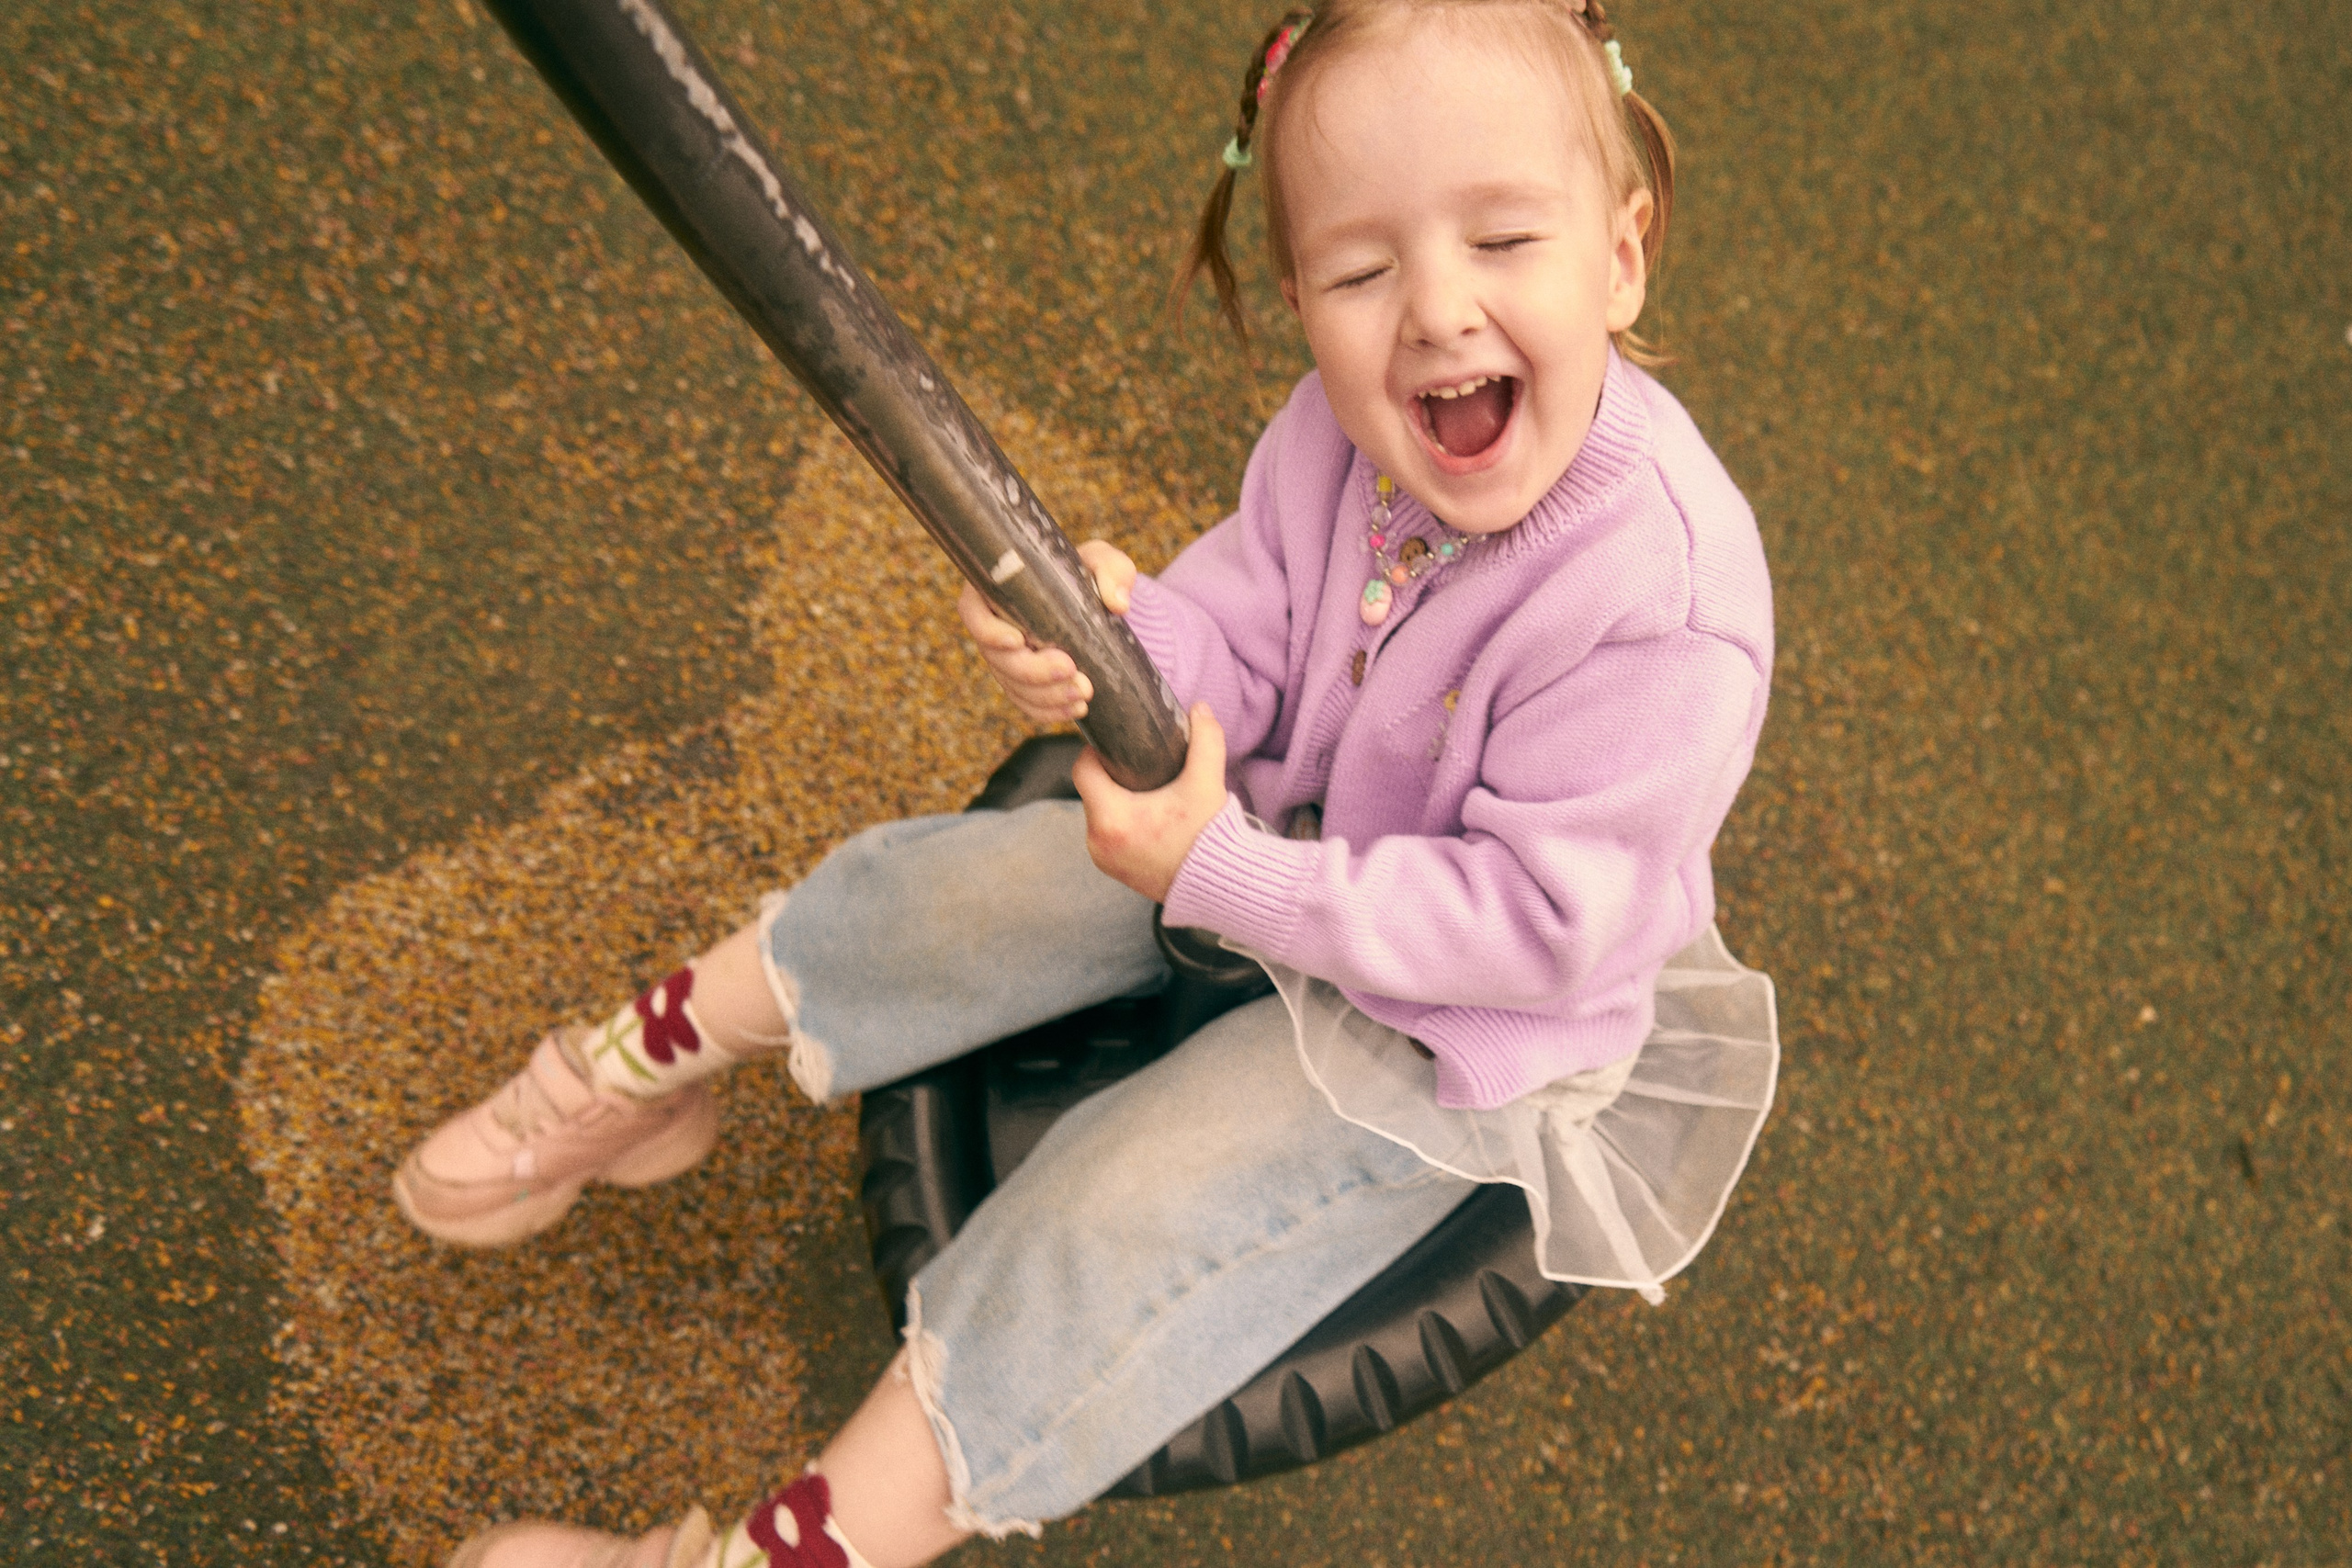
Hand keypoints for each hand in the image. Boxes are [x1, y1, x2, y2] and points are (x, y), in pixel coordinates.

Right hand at [957, 540, 1137, 725]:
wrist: (1097, 606)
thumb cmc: (1090, 575)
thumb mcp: (1104, 563)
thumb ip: (1112, 571)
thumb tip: (1117, 603)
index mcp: (999, 589)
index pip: (972, 611)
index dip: (988, 630)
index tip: (1018, 640)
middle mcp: (996, 626)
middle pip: (997, 657)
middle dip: (1032, 671)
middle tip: (1070, 670)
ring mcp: (1006, 658)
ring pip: (1013, 685)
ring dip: (1046, 696)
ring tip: (1082, 693)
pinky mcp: (1023, 682)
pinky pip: (1027, 703)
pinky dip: (1049, 711)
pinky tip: (1075, 709)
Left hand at [1071, 703, 1226, 902]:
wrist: (1220, 886)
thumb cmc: (1208, 837)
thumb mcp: (1207, 783)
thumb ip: (1205, 740)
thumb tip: (1200, 709)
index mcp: (1111, 817)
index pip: (1082, 769)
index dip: (1096, 751)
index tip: (1118, 744)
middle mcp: (1097, 842)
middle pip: (1091, 790)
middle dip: (1111, 774)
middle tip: (1138, 764)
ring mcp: (1103, 859)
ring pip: (1098, 812)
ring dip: (1115, 799)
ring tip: (1145, 789)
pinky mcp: (1113, 870)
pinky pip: (1106, 834)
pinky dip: (1121, 821)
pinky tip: (1145, 815)